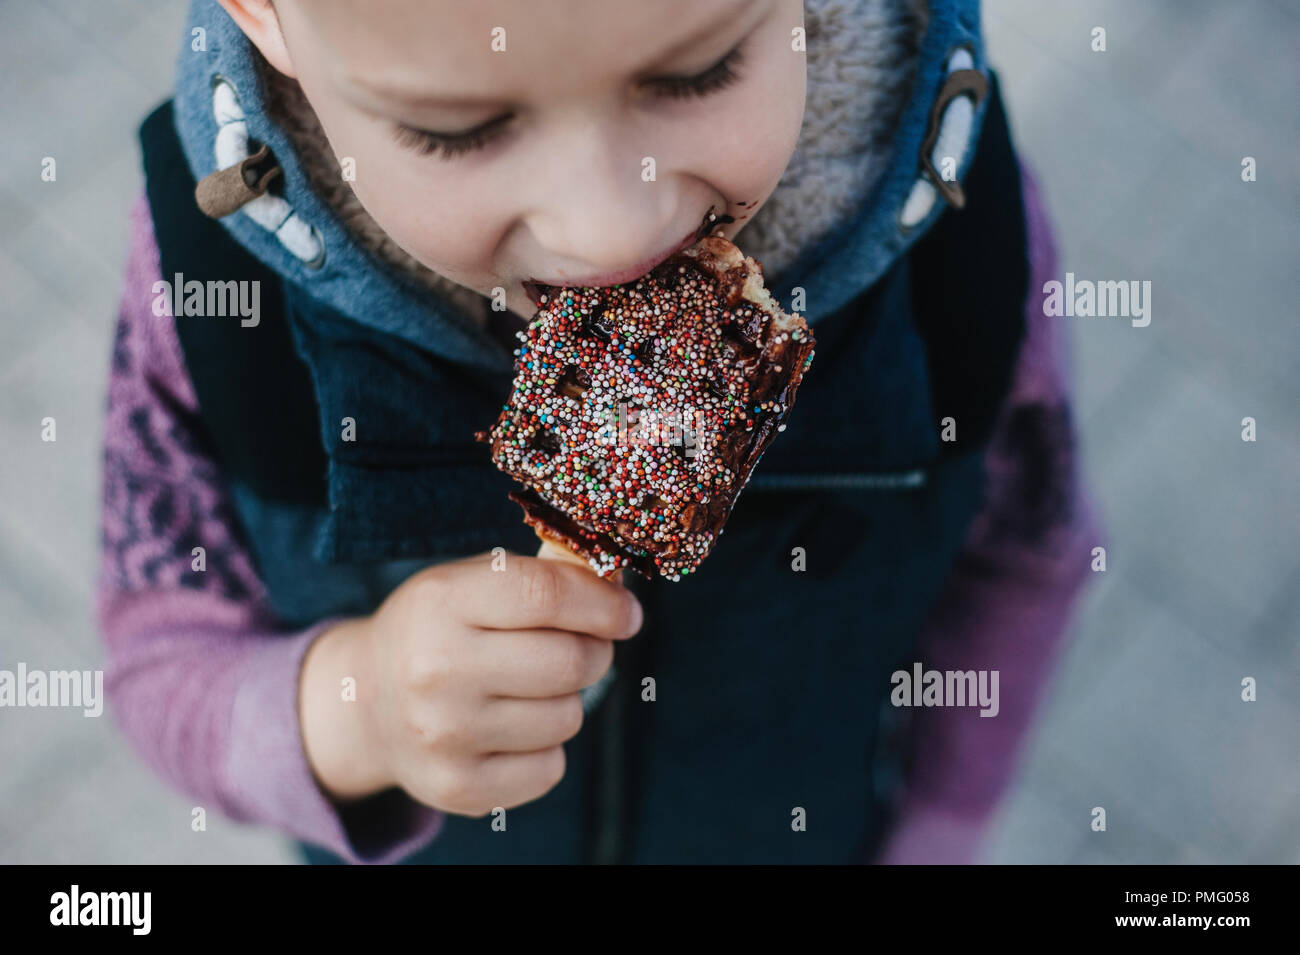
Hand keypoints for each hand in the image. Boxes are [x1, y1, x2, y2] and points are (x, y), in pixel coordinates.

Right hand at [298, 551, 641, 816]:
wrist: (366, 701)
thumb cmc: (439, 630)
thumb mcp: (469, 583)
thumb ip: (541, 580)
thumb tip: (619, 596)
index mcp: (441, 602)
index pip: (546, 595)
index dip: (603, 604)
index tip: (627, 612)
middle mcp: (436, 669)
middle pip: (568, 661)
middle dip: (593, 651)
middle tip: (580, 647)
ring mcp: (445, 734)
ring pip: (567, 716)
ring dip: (566, 700)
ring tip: (527, 688)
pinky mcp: (458, 786)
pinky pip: (550, 767)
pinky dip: (546, 747)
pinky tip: (511, 729)